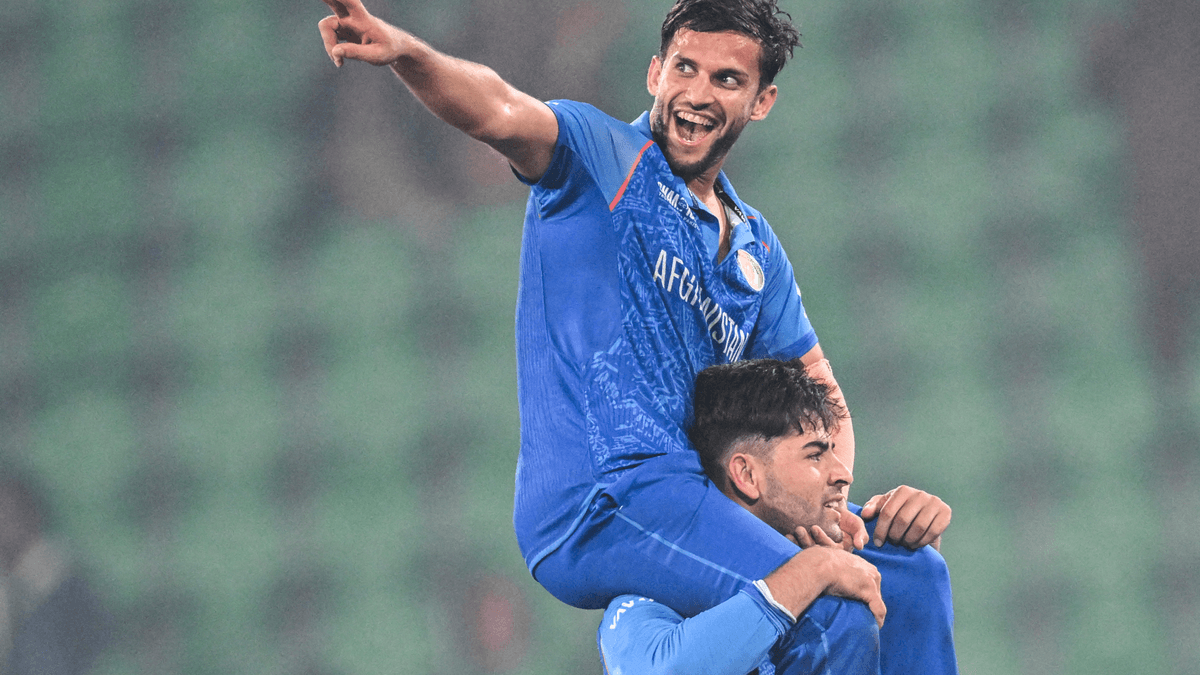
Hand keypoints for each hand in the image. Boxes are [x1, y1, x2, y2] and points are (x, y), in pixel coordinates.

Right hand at [318, 0, 411, 66]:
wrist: (396, 47)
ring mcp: (347, 22)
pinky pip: (330, 36)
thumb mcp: (376, 55)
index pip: (350, 1)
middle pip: (333, 2)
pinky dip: (332, 48)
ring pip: (327, 27)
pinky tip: (340, 61)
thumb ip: (356, 52)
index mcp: (363, 19)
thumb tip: (335, 52)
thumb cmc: (390, 49)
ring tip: (339, 62)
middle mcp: (352, 17)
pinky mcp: (344, 30)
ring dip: (329, 44)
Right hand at [766, 547, 885, 627]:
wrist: (817, 565)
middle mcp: (868, 569)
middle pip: (874, 588)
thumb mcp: (822, 559)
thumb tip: (812, 571)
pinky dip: (877, 619)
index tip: (855, 600)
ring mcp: (870, 580)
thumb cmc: (815, 562)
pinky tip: (875, 626)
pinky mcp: (870, 591)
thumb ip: (824, 565)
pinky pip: (878, 609)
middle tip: (861, 613)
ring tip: (868, 621)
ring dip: (873, 611)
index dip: (861, 590)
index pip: (866, 578)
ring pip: (877, 600)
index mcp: (858, 561)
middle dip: (869, 601)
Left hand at [786, 508, 867, 552]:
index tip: (815, 528)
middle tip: (799, 530)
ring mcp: (815, 548)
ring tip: (793, 530)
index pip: (829, 548)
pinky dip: (793, 540)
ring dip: (798, 540)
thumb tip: (859, 546)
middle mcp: (825, 552)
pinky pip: (798, 544)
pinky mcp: (807, 543)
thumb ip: (860, 535)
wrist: (837, 512)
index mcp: (838, 552)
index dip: (822, 539)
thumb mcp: (858, 526)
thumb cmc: (849, 521)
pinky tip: (787, 534)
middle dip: (806, 541)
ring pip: (805, 547)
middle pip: (815, 549)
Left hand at [861, 485, 950, 549]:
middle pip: (902, 521)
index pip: (887, 512)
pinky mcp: (946, 513)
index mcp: (902, 490)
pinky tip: (916, 544)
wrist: (924, 513)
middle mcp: (919, 494)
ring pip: (918, 528)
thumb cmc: (899, 510)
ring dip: (908, 540)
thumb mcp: (884, 506)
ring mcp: (934, 502)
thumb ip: (872, 508)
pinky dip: (922, 541)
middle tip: (893, 542)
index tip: (878, 542)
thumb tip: (865, 514)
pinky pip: (932, 532)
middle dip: (895, 536)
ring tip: (904, 543)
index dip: (881, 530)